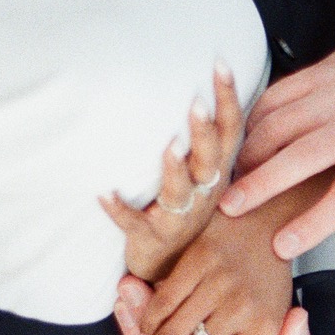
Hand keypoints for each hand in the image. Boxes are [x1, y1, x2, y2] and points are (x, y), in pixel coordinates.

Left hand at [101, 65, 244, 282]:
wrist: (176, 268)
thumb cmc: (188, 216)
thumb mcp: (207, 177)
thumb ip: (209, 140)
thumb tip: (206, 89)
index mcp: (217, 174)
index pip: (230, 132)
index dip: (228, 100)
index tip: (221, 66)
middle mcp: (204, 194)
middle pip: (210, 160)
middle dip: (204, 132)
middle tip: (197, 104)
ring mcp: (180, 217)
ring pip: (181, 193)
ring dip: (174, 169)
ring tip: (169, 147)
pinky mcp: (152, 237)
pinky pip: (135, 223)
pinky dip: (119, 210)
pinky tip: (104, 194)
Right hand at [114, 178, 294, 334]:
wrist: (270, 223)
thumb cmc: (270, 279)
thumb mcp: (277, 322)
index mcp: (264, 328)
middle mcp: (241, 308)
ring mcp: (218, 284)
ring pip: (173, 332)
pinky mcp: (198, 261)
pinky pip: (164, 300)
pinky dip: (148, 320)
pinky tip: (141, 334)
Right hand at [220, 30, 334, 261]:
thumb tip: (318, 229)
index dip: (311, 225)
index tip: (283, 245)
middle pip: (302, 158)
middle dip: (260, 185)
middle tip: (231, 206)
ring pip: (278, 124)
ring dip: (249, 153)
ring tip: (237, 175)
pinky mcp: (319, 74)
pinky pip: (274, 97)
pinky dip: (254, 120)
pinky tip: (249, 139)